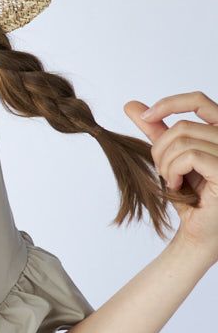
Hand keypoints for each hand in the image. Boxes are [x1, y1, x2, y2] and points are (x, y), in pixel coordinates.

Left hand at [124, 91, 217, 262]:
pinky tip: (178, 187)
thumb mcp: (170, 158)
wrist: (200, 232)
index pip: (199, 100)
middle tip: (162, 172)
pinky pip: (190, 156)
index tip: (145, 116)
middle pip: (183, 126)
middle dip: (161, 149)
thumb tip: (131, 105)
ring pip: (183, 141)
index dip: (169, 103)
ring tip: (171, 182)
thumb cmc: (191, 197)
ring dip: (166, 164)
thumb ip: (156, 131)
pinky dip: (174, 172)